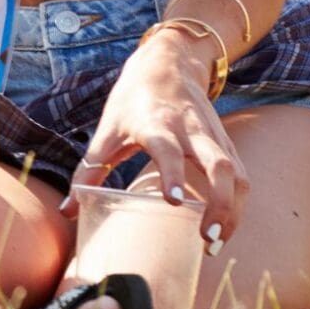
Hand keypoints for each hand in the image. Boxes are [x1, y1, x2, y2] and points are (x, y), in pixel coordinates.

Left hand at [72, 28, 247, 246]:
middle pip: (219, 166)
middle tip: (208, 238)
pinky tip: (223, 228)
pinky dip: (237, 204)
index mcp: (156, 124)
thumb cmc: (131, 102)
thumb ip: (88, 172)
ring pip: (236, 174)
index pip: (169, 150)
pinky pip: (241, 177)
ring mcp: (213, 137)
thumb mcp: (106, 131)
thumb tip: (68, 212)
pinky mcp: (227, 144)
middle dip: (220, 203)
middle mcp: (190, 130)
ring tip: (216, 243)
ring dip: (233, 210)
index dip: (172, 174)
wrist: (167, 65)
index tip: (174, 201)